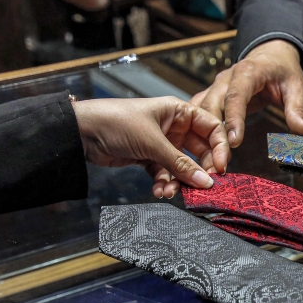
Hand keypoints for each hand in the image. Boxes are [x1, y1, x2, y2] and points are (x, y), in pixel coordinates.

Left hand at [72, 96, 229, 197]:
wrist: (82, 133)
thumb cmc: (117, 122)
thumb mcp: (152, 142)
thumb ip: (180, 164)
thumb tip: (206, 182)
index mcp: (178, 112)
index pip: (211, 128)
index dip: (219, 148)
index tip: (220, 168)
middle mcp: (173, 127)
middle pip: (199, 151)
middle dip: (199, 170)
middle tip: (201, 186)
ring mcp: (161, 143)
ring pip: (181, 166)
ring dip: (179, 180)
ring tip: (172, 191)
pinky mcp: (148, 158)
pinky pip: (165, 173)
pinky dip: (164, 183)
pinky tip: (159, 191)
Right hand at [190, 39, 302, 164]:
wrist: (270, 56)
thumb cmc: (283, 71)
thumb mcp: (296, 86)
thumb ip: (297, 109)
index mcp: (247, 72)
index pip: (236, 95)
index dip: (234, 118)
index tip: (234, 142)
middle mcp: (226, 79)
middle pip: (212, 104)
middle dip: (211, 132)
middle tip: (218, 160)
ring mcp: (216, 87)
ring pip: (200, 110)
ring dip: (200, 134)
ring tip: (207, 161)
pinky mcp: (212, 96)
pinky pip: (198, 113)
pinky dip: (195, 130)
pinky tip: (197, 151)